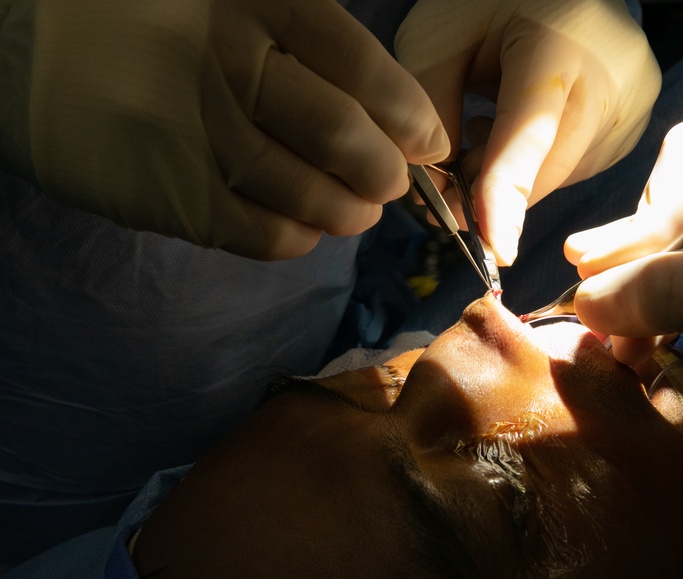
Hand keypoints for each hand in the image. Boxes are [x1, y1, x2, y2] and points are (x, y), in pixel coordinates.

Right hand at [2, 0, 448, 258]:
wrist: (30, 47)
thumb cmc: (157, 23)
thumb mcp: (236, 2)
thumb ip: (314, 41)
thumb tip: (403, 117)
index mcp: (258, 4)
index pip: (365, 71)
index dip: (411, 118)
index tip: (428, 142)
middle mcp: (230, 65)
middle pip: (345, 140)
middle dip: (385, 173)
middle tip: (388, 181)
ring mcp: (197, 134)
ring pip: (310, 196)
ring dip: (349, 212)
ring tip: (353, 208)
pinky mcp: (170, 194)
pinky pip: (263, 234)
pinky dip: (299, 237)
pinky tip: (302, 223)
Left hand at [395, 0, 660, 264]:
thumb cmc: (490, 0)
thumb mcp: (439, 37)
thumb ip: (430, 110)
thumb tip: (441, 193)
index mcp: (558, 46)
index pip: (528, 138)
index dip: (506, 199)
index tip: (494, 251)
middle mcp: (609, 79)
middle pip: (544, 170)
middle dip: (491, 189)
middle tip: (450, 169)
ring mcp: (632, 104)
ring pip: (559, 177)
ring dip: (515, 175)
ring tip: (488, 120)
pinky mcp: (636, 121)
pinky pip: (578, 167)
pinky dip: (541, 164)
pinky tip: (524, 124)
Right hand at [565, 90, 682, 459]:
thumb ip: (673, 291)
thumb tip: (583, 300)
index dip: (645, 218)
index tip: (603, 277)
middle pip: (682, 201)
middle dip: (640, 263)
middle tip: (596, 312)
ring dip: (647, 294)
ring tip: (617, 344)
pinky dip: (671, 310)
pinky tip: (643, 344)